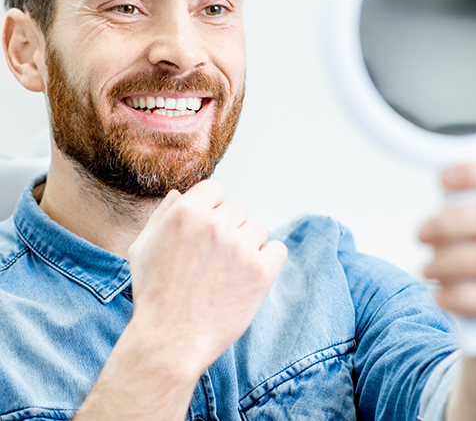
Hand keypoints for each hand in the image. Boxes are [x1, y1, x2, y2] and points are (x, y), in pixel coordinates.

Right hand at [127, 180, 287, 376]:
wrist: (170, 342)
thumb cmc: (154, 295)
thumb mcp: (142, 248)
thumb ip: (162, 215)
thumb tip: (180, 193)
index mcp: (186, 212)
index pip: (215, 189)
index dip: (212, 209)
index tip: (208, 231)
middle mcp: (215, 224)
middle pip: (237, 210)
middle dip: (228, 230)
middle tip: (214, 260)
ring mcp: (240, 247)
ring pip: (257, 229)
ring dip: (247, 246)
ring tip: (227, 273)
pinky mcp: (261, 271)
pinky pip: (277, 250)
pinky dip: (268, 261)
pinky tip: (249, 277)